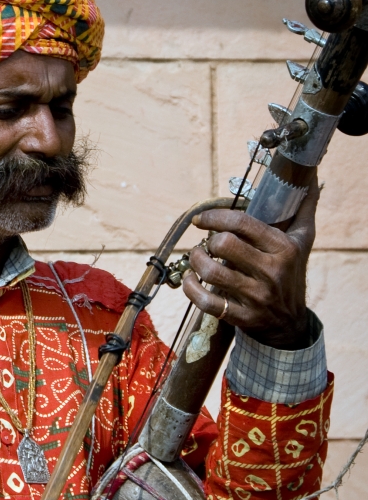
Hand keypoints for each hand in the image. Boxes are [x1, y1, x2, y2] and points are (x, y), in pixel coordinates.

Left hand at [182, 175, 319, 349]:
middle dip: (207, 242)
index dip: (214, 217)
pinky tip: (189, 280)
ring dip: (195, 261)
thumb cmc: (292, 273)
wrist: (291, 323)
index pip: (242, 223)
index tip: (200, 220)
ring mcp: (257, 296)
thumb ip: (304, 207)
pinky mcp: (243, 316)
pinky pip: (208, 303)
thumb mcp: (303, 240)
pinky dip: (191, 289)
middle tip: (205, 244)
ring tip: (196, 259)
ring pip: (212, 273)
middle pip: (224, 245)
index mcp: (284, 249)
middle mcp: (271, 272)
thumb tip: (310, 176)